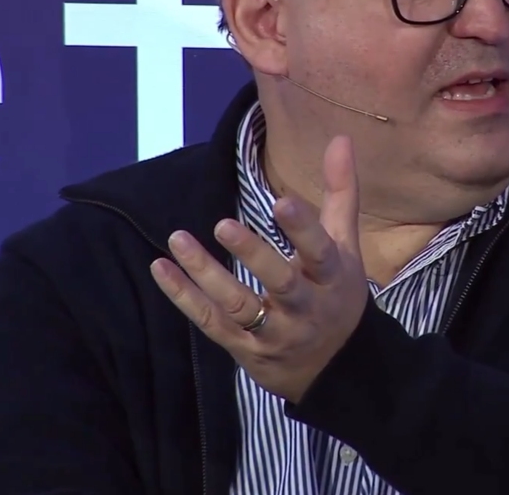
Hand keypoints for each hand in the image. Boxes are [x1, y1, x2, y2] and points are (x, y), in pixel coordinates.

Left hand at [150, 135, 369, 403]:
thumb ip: (340, 194)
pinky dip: (185, 298)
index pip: (320, 253)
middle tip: (223, 224)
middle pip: (281, 284)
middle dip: (254, 255)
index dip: (303, 230)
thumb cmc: (336, 294)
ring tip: (178, 240)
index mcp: (333, 279)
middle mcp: (306, 310)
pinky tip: (162, 269)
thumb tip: (341, 138)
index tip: (281, 202)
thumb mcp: (346, 248)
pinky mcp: (246, 351)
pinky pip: (212, 324)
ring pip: (239, 306)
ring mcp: (275, 334)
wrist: (335, 370)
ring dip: (206, 275)